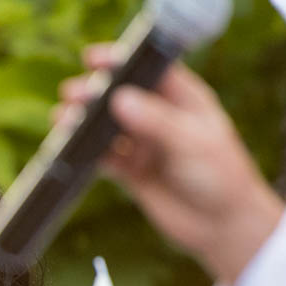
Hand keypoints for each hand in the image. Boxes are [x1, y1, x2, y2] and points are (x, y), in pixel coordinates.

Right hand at [56, 46, 283, 285]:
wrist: (223, 227)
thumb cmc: (221, 176)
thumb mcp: (192, 143)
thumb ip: (156, 121)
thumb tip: (119, 99)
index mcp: (184, 99)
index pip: (148, 70)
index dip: (121, 60)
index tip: (93, 58)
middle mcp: (161, 117)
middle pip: (121, 96)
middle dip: (95, 92)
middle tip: (73, 93)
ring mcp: (145, 144)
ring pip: (107, 126)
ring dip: (84, 122)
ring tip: (62, 120)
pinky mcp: (132, 172)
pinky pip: (104, 157)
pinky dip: (85, 152)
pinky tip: (70, 149)